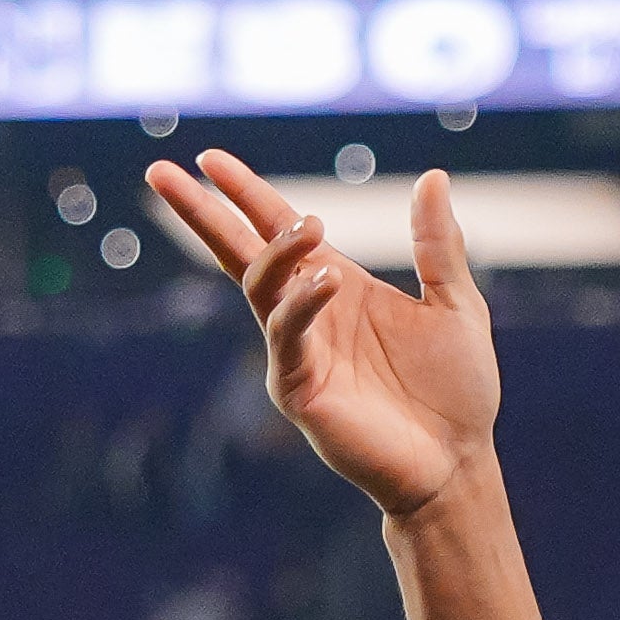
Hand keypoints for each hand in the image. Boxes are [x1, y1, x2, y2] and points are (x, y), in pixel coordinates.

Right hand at [148, 152, 499, 518]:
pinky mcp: (299, 390)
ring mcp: (297, 352)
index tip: (209, 157)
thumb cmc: (456, 391)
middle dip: (200, 214)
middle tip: (161, 172)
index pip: (275, 230)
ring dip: (278, 252)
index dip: (243, 193)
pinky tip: (328, 279)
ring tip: (313, 225)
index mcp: (336, 287)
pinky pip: (286, 336)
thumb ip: (437, 245)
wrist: (458, 461)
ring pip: (261, 287)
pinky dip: (301, 304)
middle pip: (239, 253)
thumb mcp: (455, 305)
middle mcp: (307, 315)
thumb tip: (434, 176)